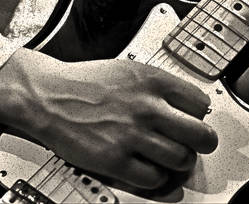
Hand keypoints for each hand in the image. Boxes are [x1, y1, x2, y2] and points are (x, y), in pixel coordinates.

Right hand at [0, 49, 217, 192]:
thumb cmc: (84, 83)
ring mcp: (132, 135)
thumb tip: (185, 105)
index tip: (193, 118)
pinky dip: (156, 179)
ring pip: (181, 160)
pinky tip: (147, 168)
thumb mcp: (127, 69)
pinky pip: (155, 180)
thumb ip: (157, 86)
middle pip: (200, 136)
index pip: (200, 103)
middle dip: (201, 143)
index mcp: (151, 80)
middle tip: (193, 144)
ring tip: (168, 156)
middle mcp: (146, 107)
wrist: (47, 96)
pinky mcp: (116, 160)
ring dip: (178, 162)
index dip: (198, 114)